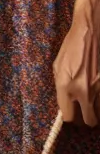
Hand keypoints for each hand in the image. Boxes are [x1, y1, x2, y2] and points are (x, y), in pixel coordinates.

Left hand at [54, 2, 99, 126]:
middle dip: (86, 117)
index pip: (68, 116)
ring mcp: (99, 89)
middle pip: (89, 121)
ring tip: (92, 100)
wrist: (90, 32)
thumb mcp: (58, 66)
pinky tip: (97, 91)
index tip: (71, 111)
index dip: (69, 115)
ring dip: (97, 110)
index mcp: (65, 85)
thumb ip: (61, 87)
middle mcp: (83, 90)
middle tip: (84, 109)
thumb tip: (66, 103)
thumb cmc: (72, 48)